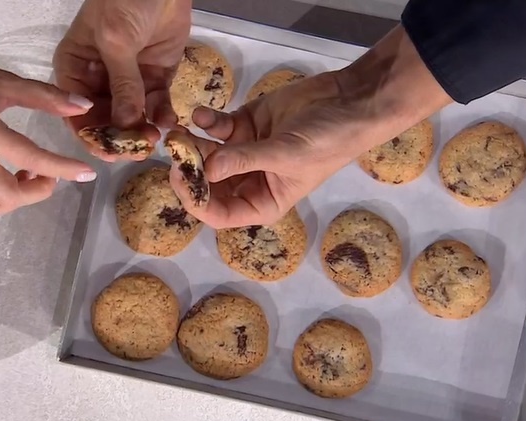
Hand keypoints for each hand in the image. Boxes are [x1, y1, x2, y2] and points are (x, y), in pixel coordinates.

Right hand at [0, 27, 97, 218]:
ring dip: (11, 202)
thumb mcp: (3, 80)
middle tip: (46, 174)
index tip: (86, 175)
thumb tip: (82, 107)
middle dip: (36, 191)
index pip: (29, 157)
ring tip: (21, 179)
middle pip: (7, 195)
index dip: (62, 168)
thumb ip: (45, 96)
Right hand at [53, 0, 191, 160]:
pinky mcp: (157, 77)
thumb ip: (122, 84)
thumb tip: (126, 125)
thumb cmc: (125, 1)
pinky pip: (157, 105)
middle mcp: (98, 80)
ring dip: (142, 131)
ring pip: (132, 118)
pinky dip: (162, 117)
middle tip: (138, 148)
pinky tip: (169, 123)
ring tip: (155, 137)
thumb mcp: (116, 40)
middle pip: (105, 121)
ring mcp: (129, 80)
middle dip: (120, 137)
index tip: (109, 152)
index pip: (76, 112)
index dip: (91, 135)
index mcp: (75, 68)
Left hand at [181, 26, 451, 227]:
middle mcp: (248, 181)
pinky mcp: (242, 123)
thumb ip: (244, 160)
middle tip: (176, 151)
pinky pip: (214, 127)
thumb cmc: (326, 140)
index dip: (197, 201)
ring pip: (205, 154)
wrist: (349, 101)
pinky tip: (201, 114)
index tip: (182, 179)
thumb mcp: (286, 155)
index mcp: (262, 202)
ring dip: (191, 144)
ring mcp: (243, 151)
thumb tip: (205, 170)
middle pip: (206, 184)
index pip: (219, 213)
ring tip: (180, 131)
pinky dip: (204, 121)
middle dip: (189, 170)